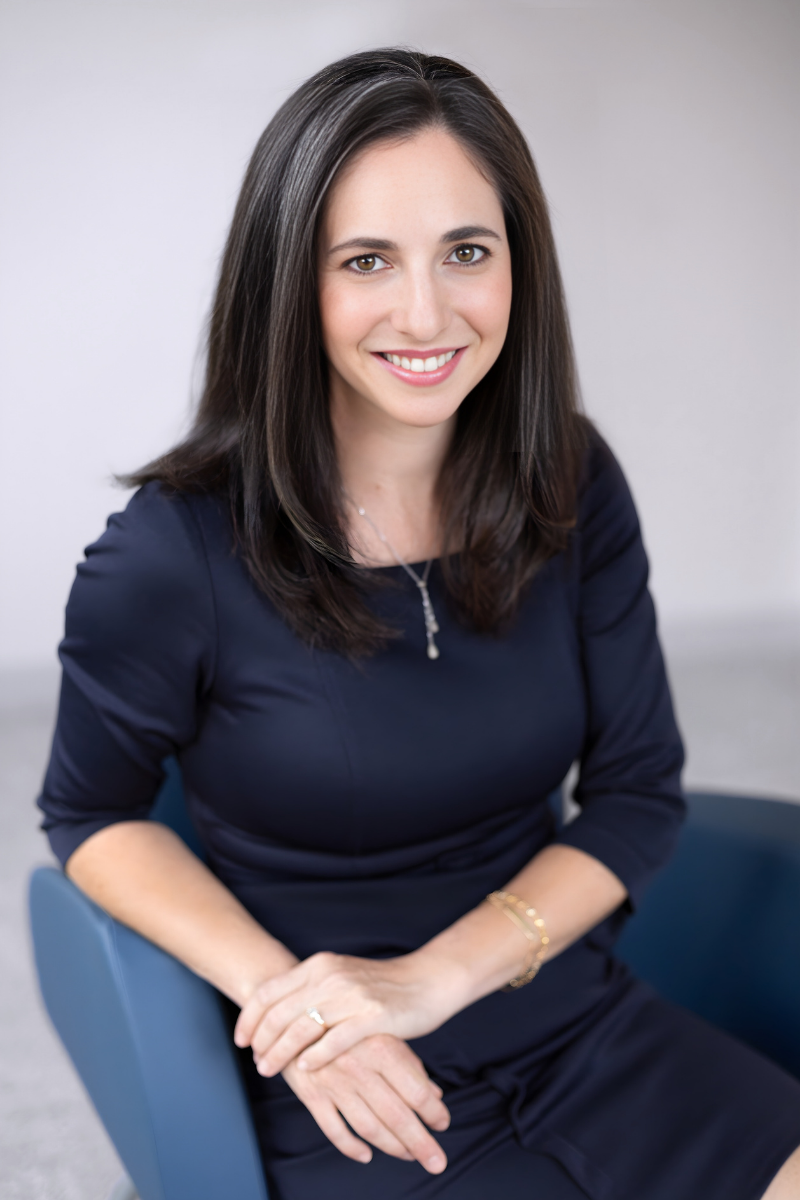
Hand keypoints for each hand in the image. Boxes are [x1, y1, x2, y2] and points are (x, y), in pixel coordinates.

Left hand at [234, 949, 464, 1076]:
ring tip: (270, 1069)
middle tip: (256, 1061)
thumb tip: (275, 1013)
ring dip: (280, 1053)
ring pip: (301, 1028)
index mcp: (319, 964)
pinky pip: (334, 1040)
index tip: (242, 1040)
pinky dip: (315, 1056)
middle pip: (280, 1012)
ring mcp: (351, 995)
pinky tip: (305, 1069)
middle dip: (262, 1041)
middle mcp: (331, 976)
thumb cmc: (381, 986)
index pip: (270, 991)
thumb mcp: (340, 976)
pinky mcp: (372, 1016)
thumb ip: (310, 988)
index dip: (249, 1018)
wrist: (426, 982)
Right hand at [282, 1034, 448, 1173]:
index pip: (416, 1090)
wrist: (295, 1012)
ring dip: (392, 1147)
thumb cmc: (348, 1022)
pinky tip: (367, 1155)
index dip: (433, 1112)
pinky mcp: (311, 1094)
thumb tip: (435, 1094)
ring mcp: (334, 1083)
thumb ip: (409, 1063)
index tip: (443, 1123)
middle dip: (420, 1143)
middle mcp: (359, 1067)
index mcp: (381, 1047)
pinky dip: (351, 1147)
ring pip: (369, 1127)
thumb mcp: (382, 1032)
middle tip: (437, 1162)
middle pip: (397, 1115)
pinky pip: (334, 1130)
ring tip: (409, 1155)